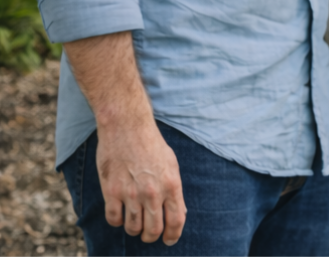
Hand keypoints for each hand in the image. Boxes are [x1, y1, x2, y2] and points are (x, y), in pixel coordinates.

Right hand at [64, 33, 184, 244]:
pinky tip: (119, 214)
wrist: (127, 127)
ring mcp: (131, 193)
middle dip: (152, 236)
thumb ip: (174, 190)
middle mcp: (153, 192)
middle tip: (149, 235)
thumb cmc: (152, 145)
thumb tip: (178, 214)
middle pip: (154, 230)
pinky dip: (117, 221)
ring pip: (133, 228)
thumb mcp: (172, 165)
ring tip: (135, 223)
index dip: (173, 235)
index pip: (176, 220)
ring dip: (134, 229)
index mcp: (172, 185)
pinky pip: (114, 219)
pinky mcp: (111, 192)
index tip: (169, 240)